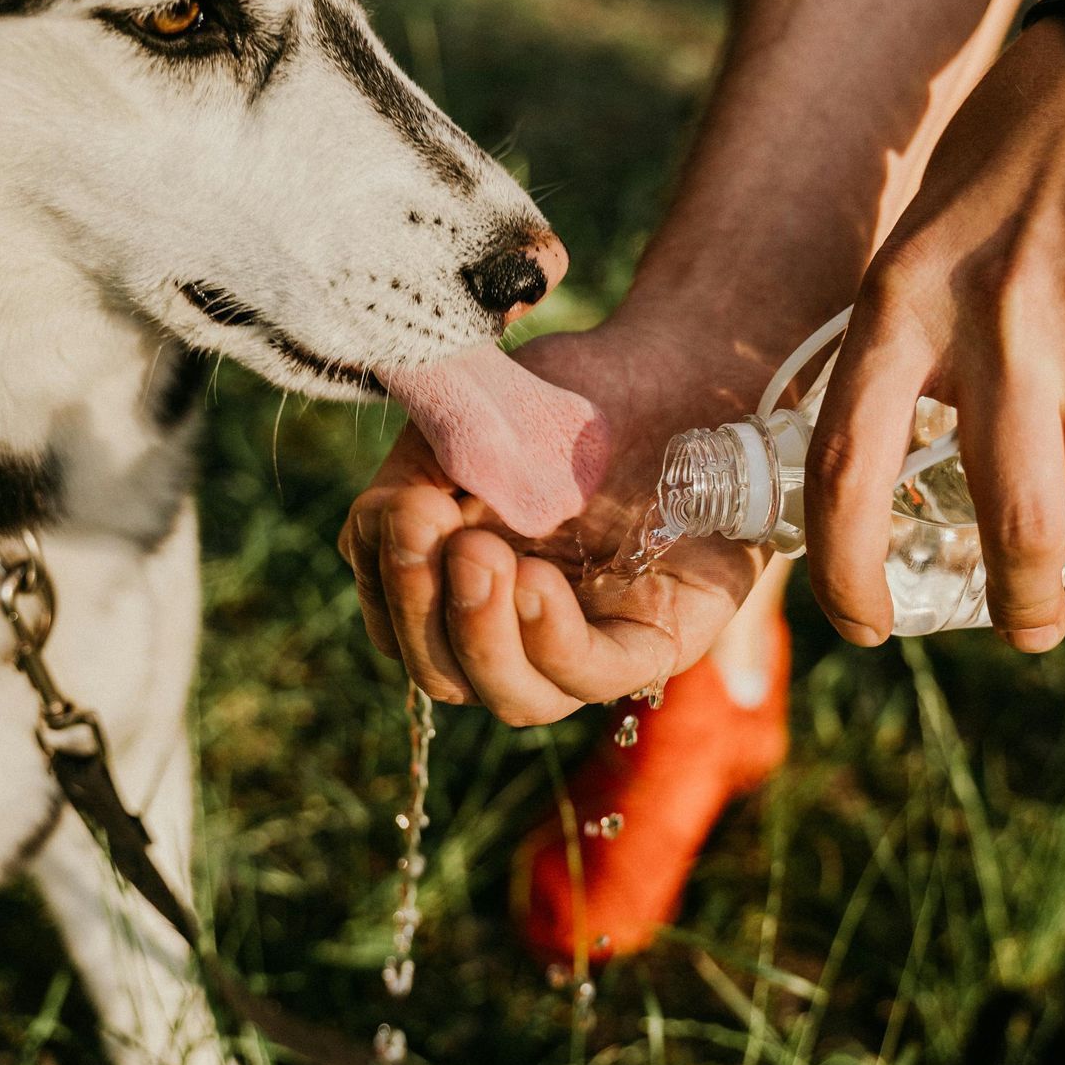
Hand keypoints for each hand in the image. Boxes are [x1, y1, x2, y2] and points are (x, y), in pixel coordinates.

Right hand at [338, 312, 774, 723]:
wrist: (683, 367)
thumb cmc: (574, 395)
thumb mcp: (477, 419)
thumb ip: (419, 469)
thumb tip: (381, 524)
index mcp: (464, 579)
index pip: (400, 622)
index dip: (386, 581)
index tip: (397, 509)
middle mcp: (520, 624)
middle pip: (443, 670)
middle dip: (422, 608)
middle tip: (425, 527)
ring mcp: (587, 641)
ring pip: (513, 696)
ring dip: (480, 634)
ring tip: (482, 557)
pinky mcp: (654, 640)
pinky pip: (594, 677)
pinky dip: (551, 641)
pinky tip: (533, 583)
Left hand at [805, 23, 1064, 649]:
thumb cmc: (994, 179)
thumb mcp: (906, 256)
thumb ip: (895, 366)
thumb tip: (881, 495)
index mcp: (899, 309)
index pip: (850, 468)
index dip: (847, 569)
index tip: (865, 622)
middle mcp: (993, 323)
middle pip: (1011, 520)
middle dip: (1021, 608)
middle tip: (1027, 632)